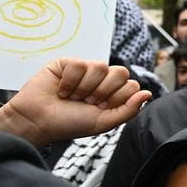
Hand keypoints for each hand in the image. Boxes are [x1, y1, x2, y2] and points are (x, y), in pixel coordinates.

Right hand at [0, 59, 151, 146]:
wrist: (38, 122)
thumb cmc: (69, 123)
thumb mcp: (104, 122)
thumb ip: (128, 109)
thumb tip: (148, 93)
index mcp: (112, 93)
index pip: (132, 85)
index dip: (117, 98)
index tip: (100, 108)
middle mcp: (101, 80)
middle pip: (121, 72)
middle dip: (104, 91)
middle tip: (88, 102)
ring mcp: (84, 69)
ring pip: (100, 66)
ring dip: (85, 87)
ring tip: (73, 97)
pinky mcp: (67, 63)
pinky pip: (79, 64)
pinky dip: (69, 82)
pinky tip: (61, 90)